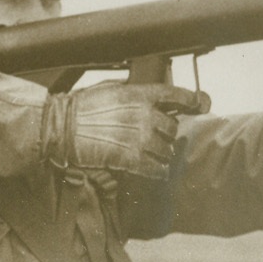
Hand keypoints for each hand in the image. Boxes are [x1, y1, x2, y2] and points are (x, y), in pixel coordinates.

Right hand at [43, 81, 180, 179]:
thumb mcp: (108, 89)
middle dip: (166, 133)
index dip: (191, 100)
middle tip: (158, 138)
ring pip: (166, 149)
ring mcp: (140, 139)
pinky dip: (158, 171)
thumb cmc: (79, 107)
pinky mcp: (131, 159)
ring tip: (155, 156)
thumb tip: (141, 94)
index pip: (176, 95)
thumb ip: (130, 92)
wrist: (62, 127)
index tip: (199, 103)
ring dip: (162, 153)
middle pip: (172, 127)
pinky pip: (156, 168)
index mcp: (139, 95)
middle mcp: (145, 116)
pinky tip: (157, 172)